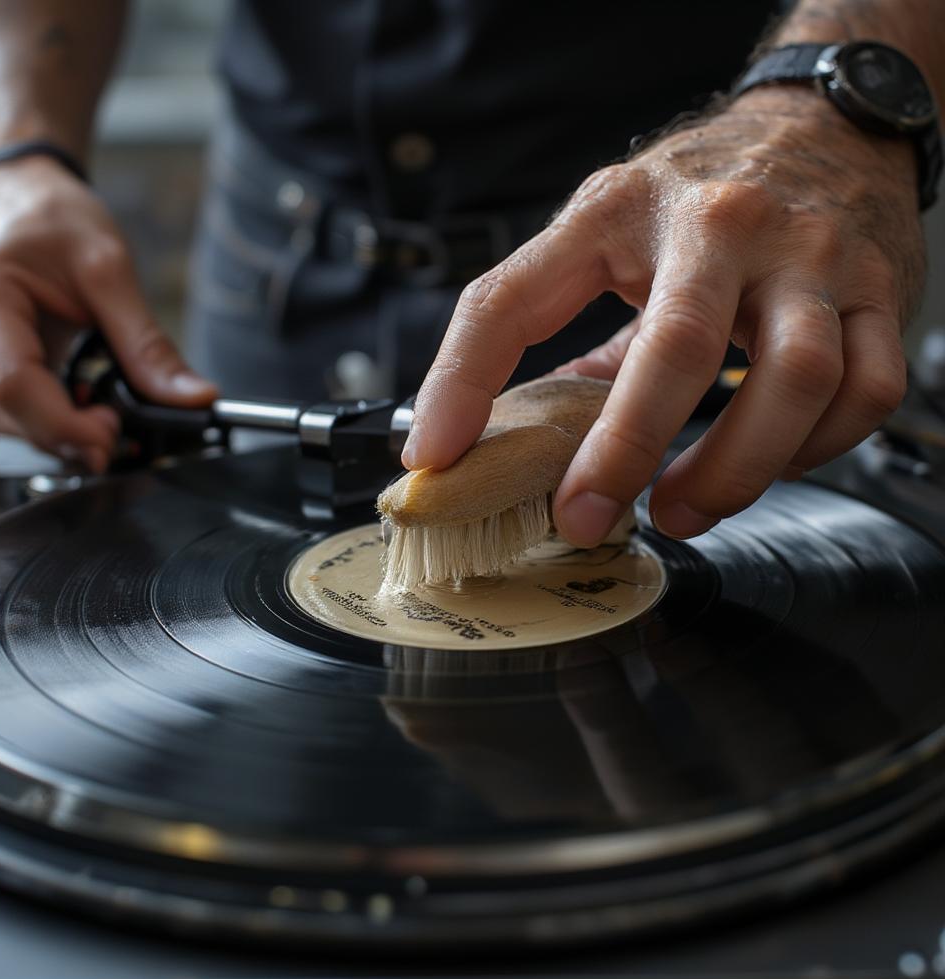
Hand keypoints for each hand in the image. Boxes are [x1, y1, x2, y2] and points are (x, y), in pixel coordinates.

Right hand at [0, 156, 216, 471]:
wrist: (20, 195)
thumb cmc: (53, 217)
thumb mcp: (110, 271)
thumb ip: (149, 346)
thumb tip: (193, 398)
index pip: (15, 387)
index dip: (67, 426)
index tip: (115, 434)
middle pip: (10, 416)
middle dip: (72, 437)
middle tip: (126, 432)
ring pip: (7, 425)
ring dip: (62, 434)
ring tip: (110, 417)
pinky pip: (8, 413)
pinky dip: (51, 421)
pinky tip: (84, 409)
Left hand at [402, 87, 922, 542]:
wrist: (828, 126)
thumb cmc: (699, 194)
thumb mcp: (606, 228)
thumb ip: (552, 314)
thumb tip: (499, 423)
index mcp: (621, 210)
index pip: (513, 295)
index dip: (461, 380)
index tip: (435, 455)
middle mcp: (722, 226)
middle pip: (678, 348)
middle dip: (624, 450)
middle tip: (585, 517)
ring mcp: (811, 258)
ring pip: (795, 379)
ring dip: (733, 470)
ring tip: (681, 511)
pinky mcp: (879, 293)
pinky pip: (863, 393)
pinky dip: (813, 451)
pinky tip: (771, 461)